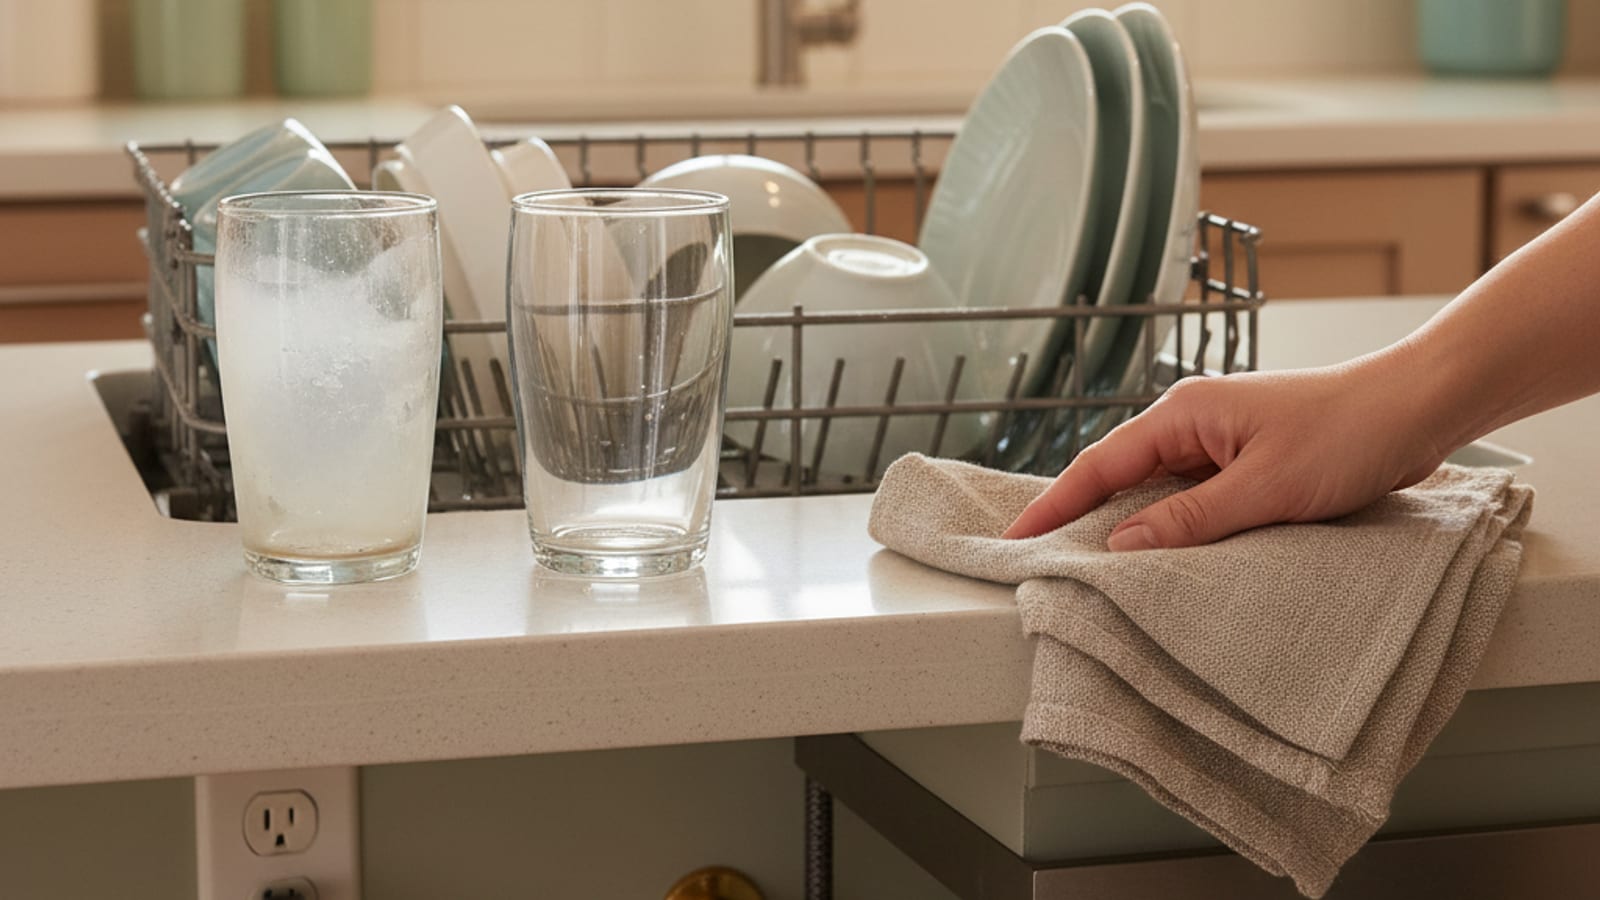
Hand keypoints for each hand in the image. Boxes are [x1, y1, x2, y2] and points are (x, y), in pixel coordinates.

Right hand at [1002, 354, 1451, 549]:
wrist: (1416, 406)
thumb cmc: (1348, 433)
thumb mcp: (1265, 487)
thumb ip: (1190, 518)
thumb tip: (1121, 547)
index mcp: (1184, 412)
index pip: (1100, 465)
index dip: (1054, 506)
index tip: (1016, 542)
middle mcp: (1192, 421)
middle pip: (1119, 477)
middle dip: (1081, 520)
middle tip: (1044, 567)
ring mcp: (1218, 440)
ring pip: (1156, 491)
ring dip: (1132, 529)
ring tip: (1094, 574)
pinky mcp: (1244, 460)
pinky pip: (1191, 497)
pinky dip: (1173, 527)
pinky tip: (1165, 559)